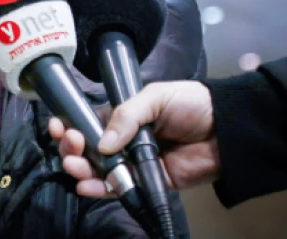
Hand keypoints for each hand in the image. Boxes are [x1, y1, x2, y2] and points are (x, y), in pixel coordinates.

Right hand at [48, 81, 220, 196]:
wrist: (227, 129)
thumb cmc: (191, 104)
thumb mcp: (155, 97)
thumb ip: (126, 117)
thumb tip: (102, 144)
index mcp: (123, 116)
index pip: (89, 122)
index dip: (71, 124)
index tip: (58, 126)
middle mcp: (125, 141)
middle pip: (89, 148)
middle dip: (72, 147)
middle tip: (69, 144)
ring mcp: (135, 163)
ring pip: (99, 170)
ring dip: (81, 168)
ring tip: (73, 165)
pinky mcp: (149, 183)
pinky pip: (120, 189)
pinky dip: (100, 189)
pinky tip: (85, 185)